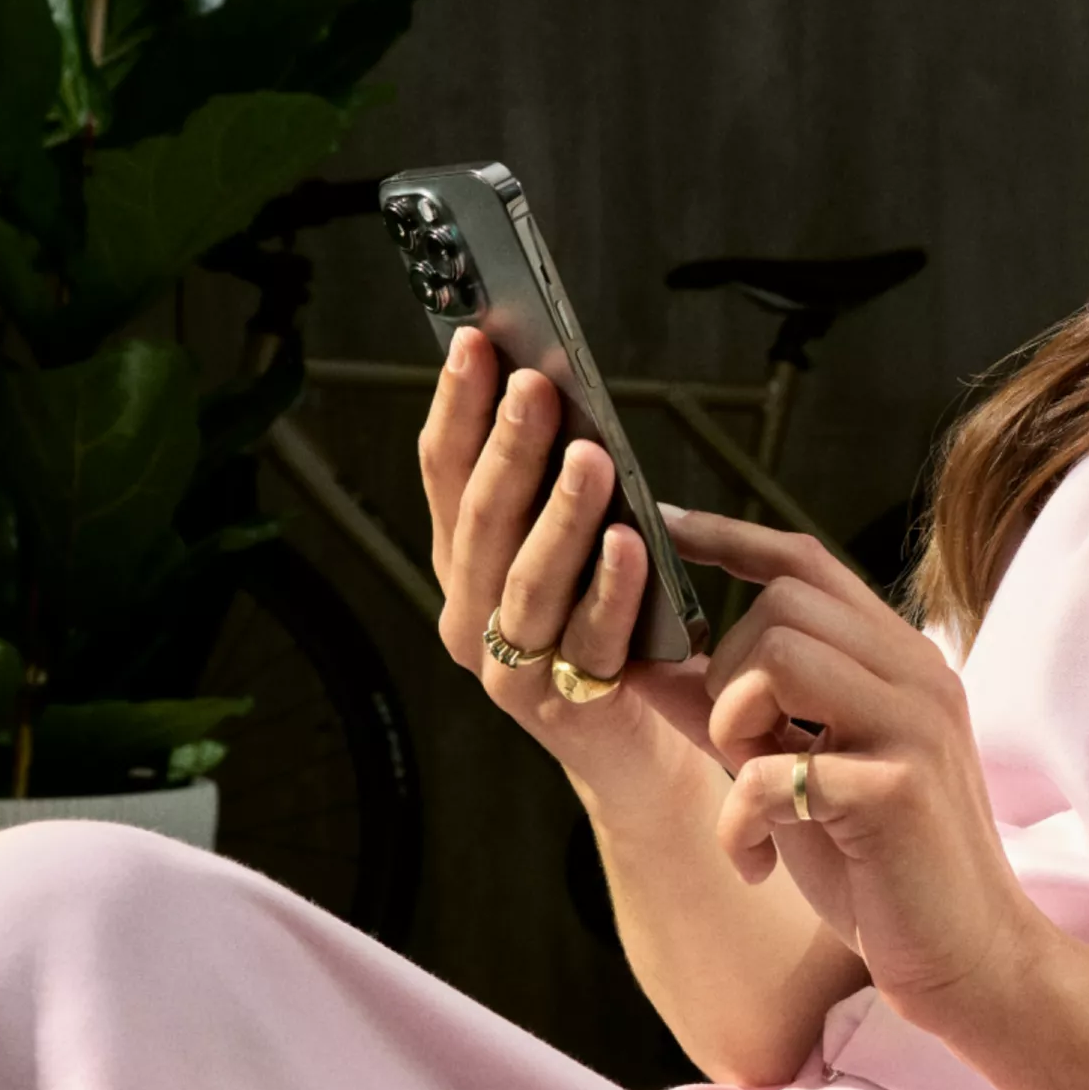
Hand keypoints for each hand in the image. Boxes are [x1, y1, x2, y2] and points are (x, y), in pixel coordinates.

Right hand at [417, 327, 718, 793]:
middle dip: (507, 446)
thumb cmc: (615, 628)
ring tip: (589, 456)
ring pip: (526, 581)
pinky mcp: (564, 708)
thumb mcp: (574, 546)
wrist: (644, 750)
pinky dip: (610, 589)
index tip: (475, 339)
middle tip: (536, 383)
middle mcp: (470, 612)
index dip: (457, 406)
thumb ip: (559, 484)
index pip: (444, 472)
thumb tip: (561, 383)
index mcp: (464, 562)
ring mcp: (509, 667)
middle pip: (480, 520)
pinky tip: (631, 541)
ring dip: (558, 514)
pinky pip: (591, 639)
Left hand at [666, 507, 1059, 1038]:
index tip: (664, 526)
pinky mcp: (899, 789)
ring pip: (779, 656)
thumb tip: (649, 664)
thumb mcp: (794, 780)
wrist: (970, 963)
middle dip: (727, 670)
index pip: (810, 564)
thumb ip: (732, 716)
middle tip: (738, 749)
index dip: (730, 538)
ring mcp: (915, 726)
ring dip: (731, 729)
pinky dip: (738, 822)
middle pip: (783, 603)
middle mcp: (917, 675)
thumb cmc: (880, 871)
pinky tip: (755, 863)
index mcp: (899, 662)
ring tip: (749, 798)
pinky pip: (773, 769)